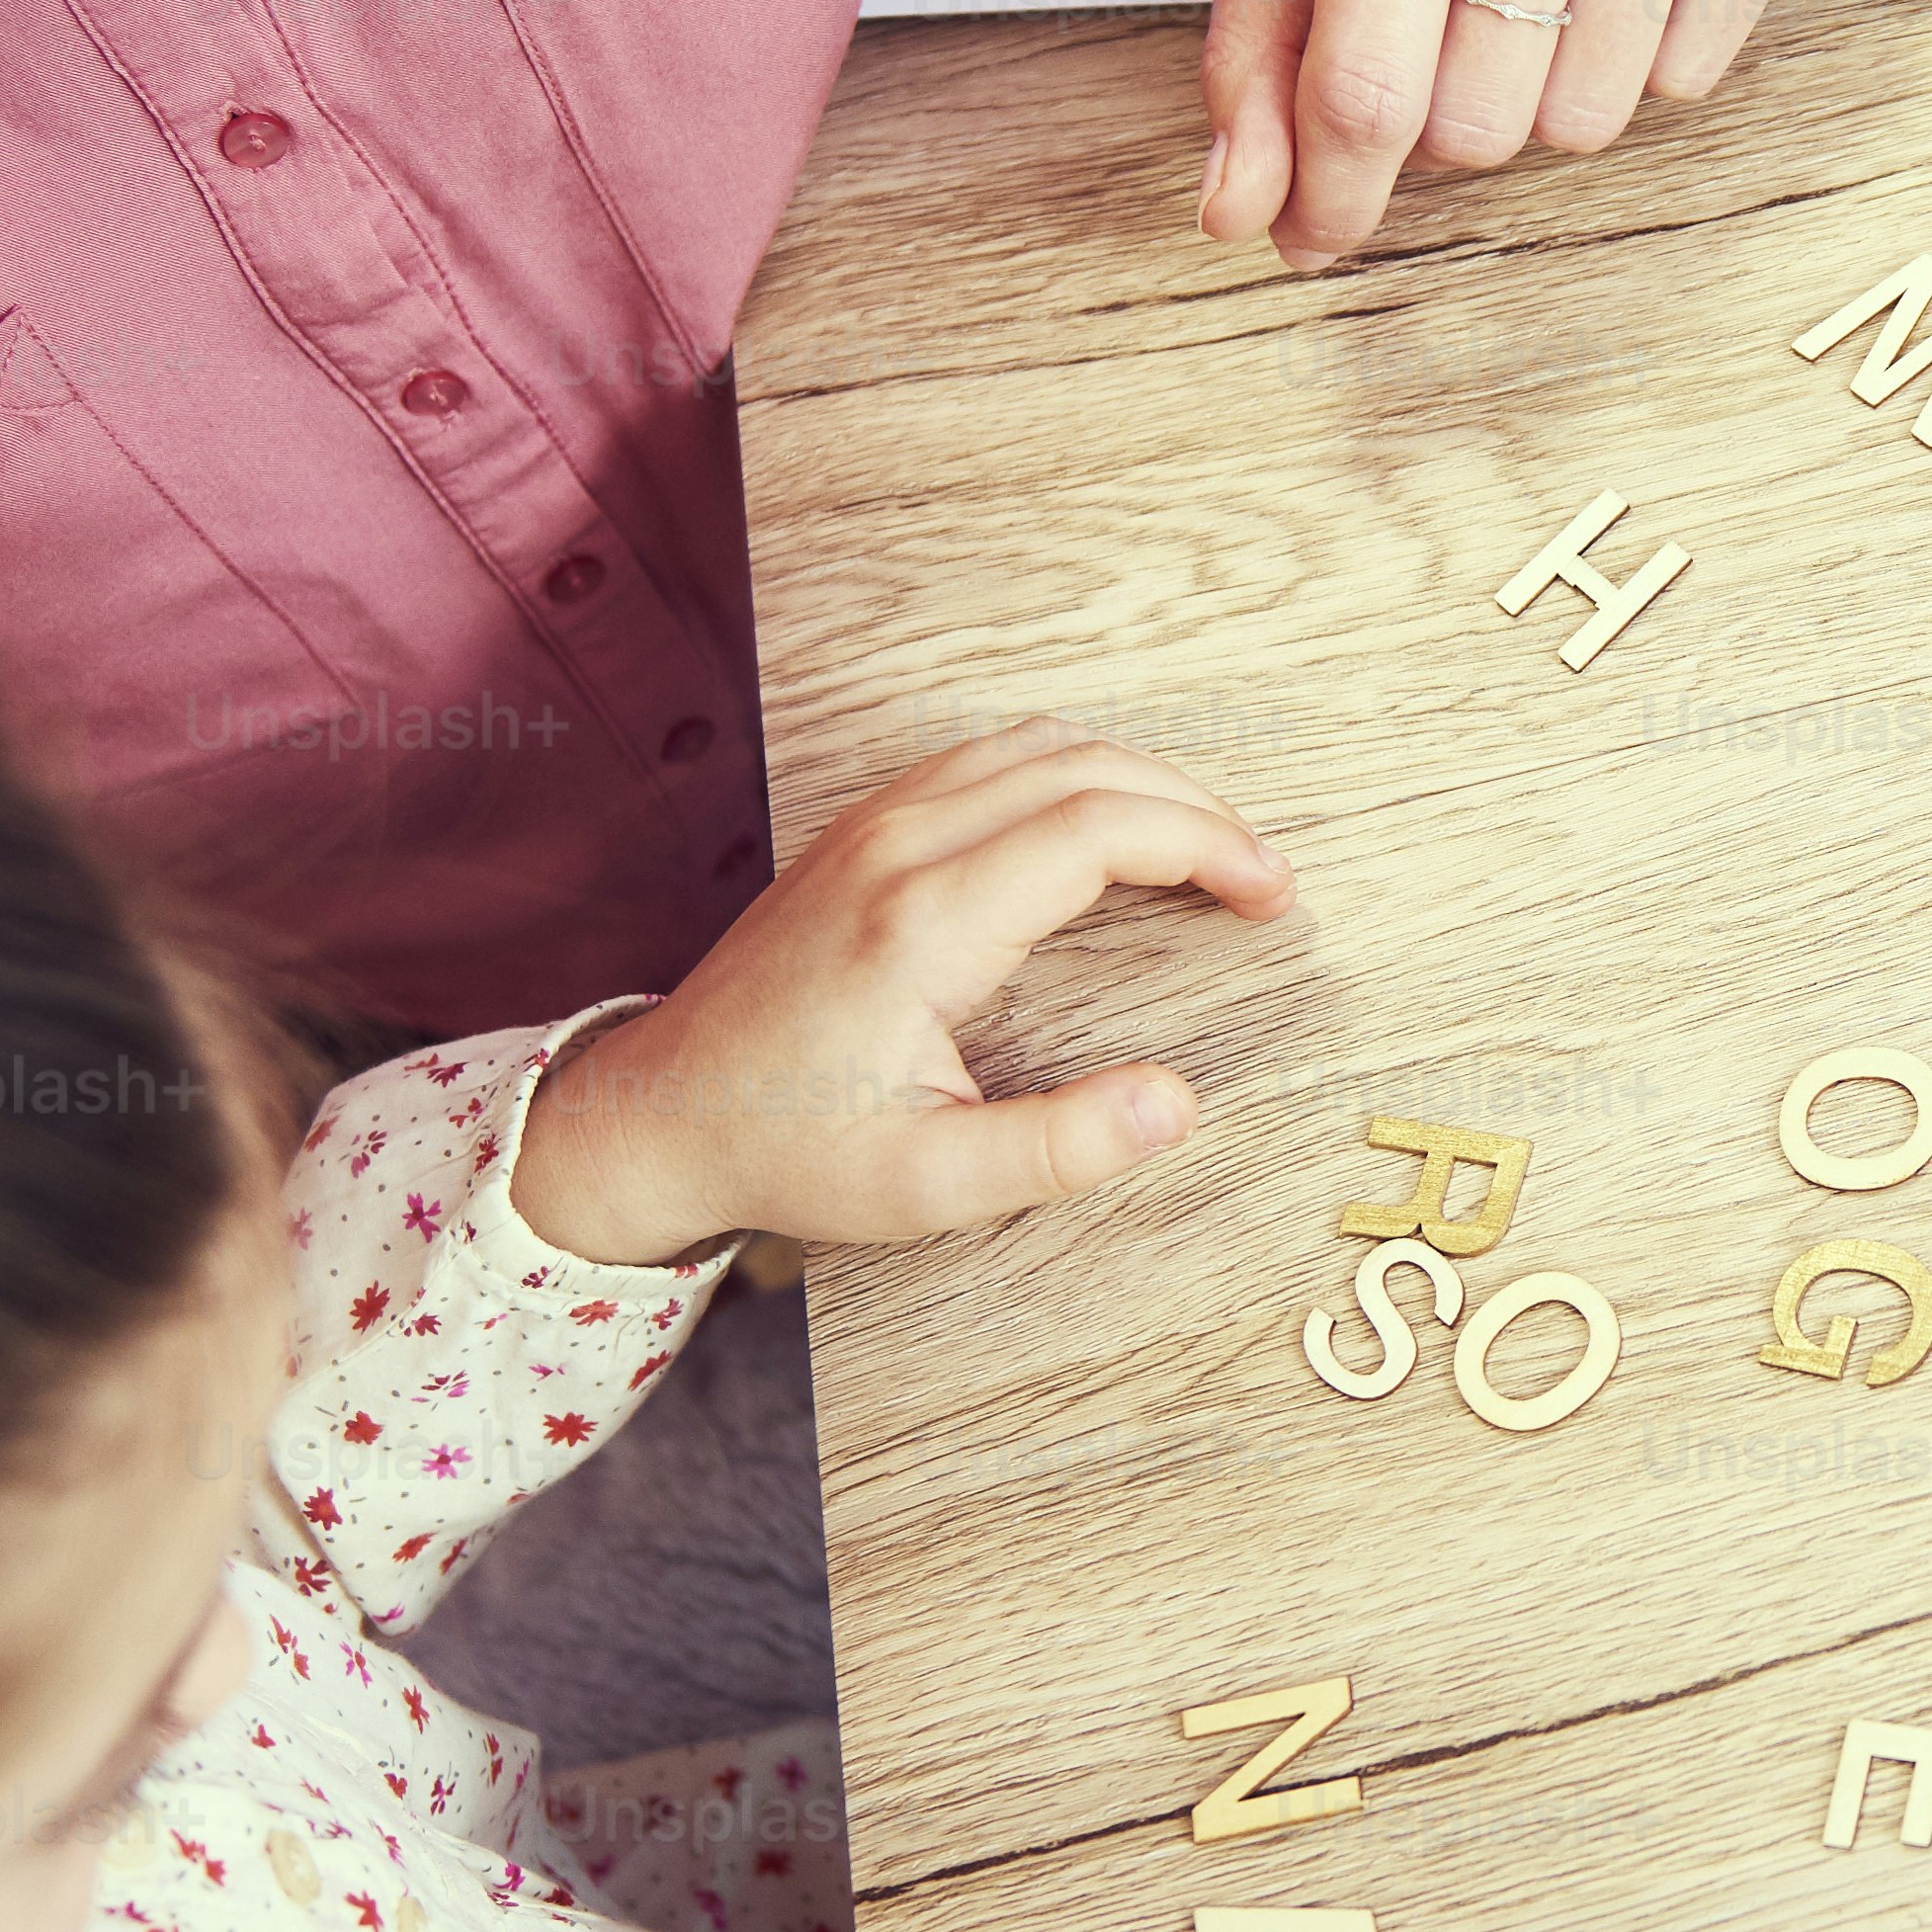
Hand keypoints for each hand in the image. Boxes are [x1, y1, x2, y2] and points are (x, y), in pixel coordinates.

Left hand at [508, 725, 1289, 1261]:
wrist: (659, 1113)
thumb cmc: (789, 1151)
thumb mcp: (927, 1185)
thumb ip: (1058, 1149)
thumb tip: (1176, 1104)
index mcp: (924, 924)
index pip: (1099, 828)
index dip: (1207, 846)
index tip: (1272, 897)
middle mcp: (899, 849)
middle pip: (1084, 766)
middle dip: (1195, 808)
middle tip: (1264, 878)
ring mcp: (874, 826)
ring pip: (1037, 745)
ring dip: (1139, 779)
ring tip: (1206, 847)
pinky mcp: (862, 831)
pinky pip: (989, 759)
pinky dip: (1075, 772)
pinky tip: (1109, 827)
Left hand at [1199, 0, 1825, 268]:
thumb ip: (1253, 45)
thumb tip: (1242, 219)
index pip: (1367, 86)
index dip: (1334, 194)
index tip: (1314, 239)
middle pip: (1479, 126)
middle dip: (1443, 107)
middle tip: (1446, 9)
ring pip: (1588, 123)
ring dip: (1541, 86)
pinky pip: (1689, 79)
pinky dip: (1638, 51)